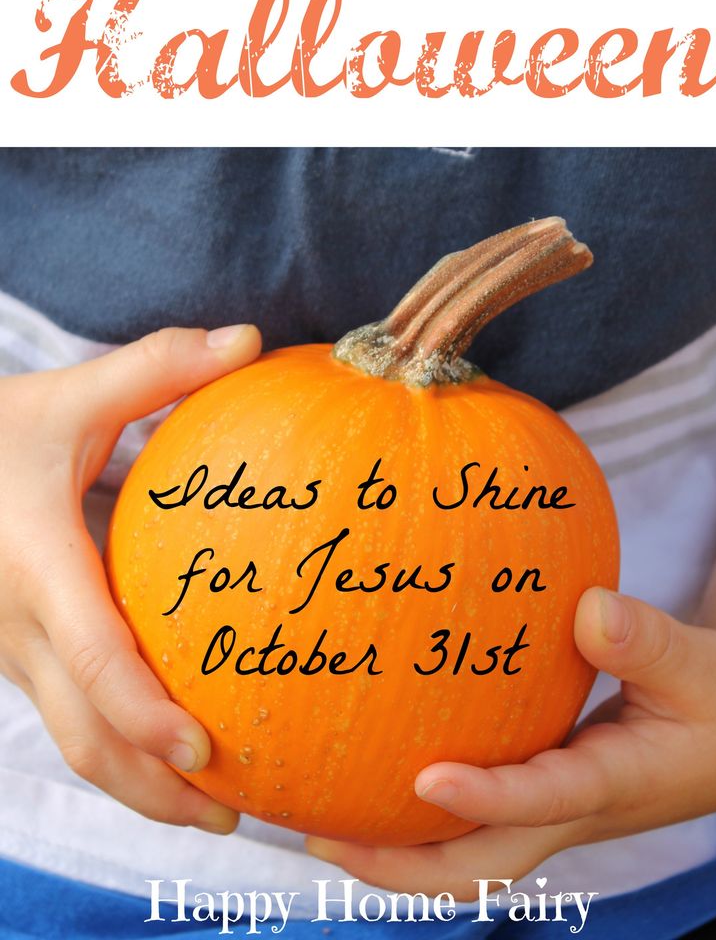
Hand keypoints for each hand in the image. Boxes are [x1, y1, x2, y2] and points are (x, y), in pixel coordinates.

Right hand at [0, 323, 260, 833]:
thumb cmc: (1, 431)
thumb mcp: (72, 395)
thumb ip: (158, 368)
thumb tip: (250, 341)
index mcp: (36, 563)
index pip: (91, 656)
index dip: (144, 710)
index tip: (204, 748)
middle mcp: (20, 623)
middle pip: (83, 732)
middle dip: (153, 786)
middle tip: (233, 814)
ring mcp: (16, 648)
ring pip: (72, 741)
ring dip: (138, 786)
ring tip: (215, 812)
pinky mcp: (24, 654)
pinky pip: (71, 719)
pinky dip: (120, 754)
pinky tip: (171, 759)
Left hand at [307, 588, 715, 897]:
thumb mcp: (698, 668)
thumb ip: (648, 641)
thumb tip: (587, 609)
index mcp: (610, 783)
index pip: (541, 803)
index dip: (485, 798)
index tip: (425, 780)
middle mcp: (569, 810)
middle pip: (475, 866)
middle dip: (398, 865)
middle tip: (322, 837)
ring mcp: (551, 809)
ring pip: (465, 852)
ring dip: (396, 848)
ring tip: (323, 819)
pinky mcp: (544, 790)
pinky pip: (473, 816)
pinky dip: (423, 812)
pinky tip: (381, 770)